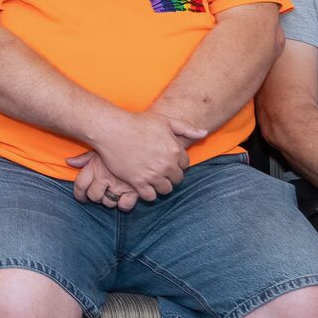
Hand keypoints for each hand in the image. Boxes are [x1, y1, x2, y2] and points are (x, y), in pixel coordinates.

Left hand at [65, 153, 141, 211]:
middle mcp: (105, 177)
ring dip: (110, 199)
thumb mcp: (100, 148)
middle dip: (96, 196)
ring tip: (115, 191)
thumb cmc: (119, 147)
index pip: (80, 186)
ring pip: (108, 202)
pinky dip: (124, 203)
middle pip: (94, 196)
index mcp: (95, 167)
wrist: (142, 144)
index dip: (79, 194)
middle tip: (102, 191)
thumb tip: (68, 162)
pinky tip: (125, 196)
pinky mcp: (134, 191)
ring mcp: (119, 185)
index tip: (82, 197)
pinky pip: (124, 205)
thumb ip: (84, 158)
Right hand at [88, 110, 206, 201]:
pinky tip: (144, 185)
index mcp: (174, 150)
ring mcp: (152, 175)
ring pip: (165, 189)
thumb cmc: (137, 122)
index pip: (185, 165)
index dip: (177, 163)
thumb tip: (205, 133)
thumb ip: (186, 128)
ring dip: (161, 185)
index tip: (167, 160)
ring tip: (153, 178)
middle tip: (160, 170)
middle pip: (177, 179)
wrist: (112, 130)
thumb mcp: (165, 120)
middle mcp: (166, 165)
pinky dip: (149, 193)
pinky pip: (150, 196)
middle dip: (171, 175)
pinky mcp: (137, 182)